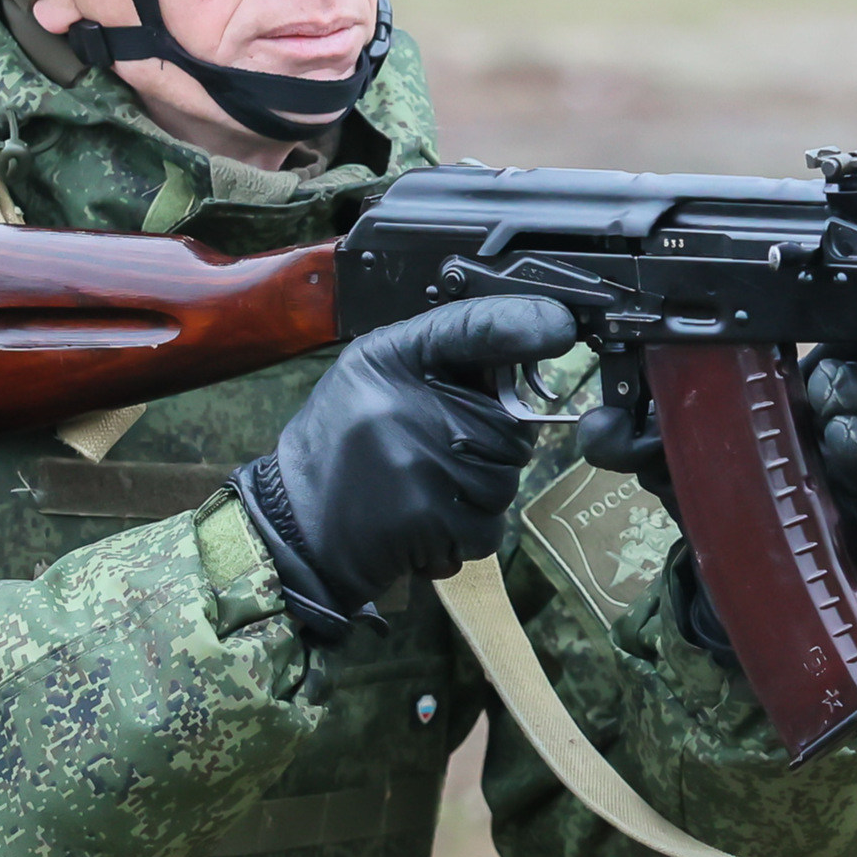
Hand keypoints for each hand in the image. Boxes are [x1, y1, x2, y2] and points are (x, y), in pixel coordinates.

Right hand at [232, 296, 577, 639]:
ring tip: (422, 490)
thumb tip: (529, 349)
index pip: (474, 326)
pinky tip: (424, 522)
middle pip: (510, 424)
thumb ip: (443, 359)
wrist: (294, 526)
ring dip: (478, 495)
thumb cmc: (342, 447)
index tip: (562, 327)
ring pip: (505, 479)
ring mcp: (419, 461)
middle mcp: (405, 402)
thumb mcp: (375, 376)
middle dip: (491, 447)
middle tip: (435, 456)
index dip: (524, 322)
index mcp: (391, 358)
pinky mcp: (428, 517)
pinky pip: (489, 526)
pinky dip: (466, 533)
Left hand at [576, 346, 856, 582]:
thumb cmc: (709, 495)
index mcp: (796, 399)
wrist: (724, 578)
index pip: (845, 352)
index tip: (832, 354)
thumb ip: (633, 436)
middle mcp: (837, 435)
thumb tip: (600, 427)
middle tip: (830, 404)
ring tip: (841, 447)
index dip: (852, 347)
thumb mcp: (668, 457)